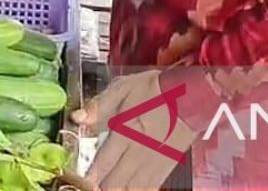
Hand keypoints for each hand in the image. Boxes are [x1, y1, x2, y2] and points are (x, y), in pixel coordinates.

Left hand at [70, 70, 194, 190]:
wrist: (191, 96)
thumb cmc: (155, 89)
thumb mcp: (123, 87)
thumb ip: (99, 105)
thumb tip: (77, 117)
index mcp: (125, 132)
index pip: (103, 162)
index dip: (90, 176)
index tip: (79, 182)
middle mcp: (138, 152)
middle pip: (117, 181)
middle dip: (102, 188)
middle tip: (90, 187)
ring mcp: (153, 162)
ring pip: (133, 188)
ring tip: (107, 189)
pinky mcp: (166, 166)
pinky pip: (151, 186)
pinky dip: (139, 190)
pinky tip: (129, 190)